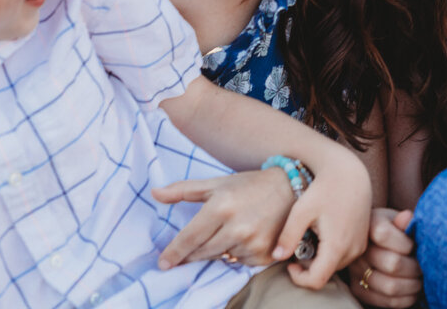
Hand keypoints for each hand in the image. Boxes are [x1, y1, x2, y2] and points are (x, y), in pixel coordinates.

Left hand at [153, 168, 294, 268]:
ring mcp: (252, 243)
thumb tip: (154, 193)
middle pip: (203, 252)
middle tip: (183, 257)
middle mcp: (237, 227)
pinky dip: (237, 254)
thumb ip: (184, 190)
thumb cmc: (250, 185)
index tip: (163, 264)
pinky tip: (244, 239)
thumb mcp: (218, 183)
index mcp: (221, 206)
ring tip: (226, 234)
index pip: (190, 237)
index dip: (174, 252)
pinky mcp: (264, 254)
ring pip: (221, 258)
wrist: (293, 189)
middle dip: (191, 255)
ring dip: (217, 251)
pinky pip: (240, 262)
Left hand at [276, 147, 372, 289]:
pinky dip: (330, 251)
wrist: (350, 171)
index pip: (316, 281)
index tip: (289, 263)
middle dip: (308, 265)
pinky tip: (322, 231)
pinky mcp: (363, 239)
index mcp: (337, 246)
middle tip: (298, 243)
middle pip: (325, 273)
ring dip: (319, 258)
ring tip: (310, 235)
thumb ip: (289, 236)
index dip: (299, 278)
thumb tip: (277, 257)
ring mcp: (360, 246)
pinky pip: (344, 256)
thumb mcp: (302, 210)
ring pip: (334, 265)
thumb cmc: (324, 187)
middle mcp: (352, 250)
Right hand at [347, 208, 420, 307]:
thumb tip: (407, 217)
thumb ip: (403, 220)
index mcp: (367, 226)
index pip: (384, 234)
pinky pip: (386, 301)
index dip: (405, 243)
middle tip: (422, 266)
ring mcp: (355, 272)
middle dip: (415, 267)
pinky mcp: (359, 289)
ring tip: (419, 278)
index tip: (412, 245)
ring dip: (412, 285)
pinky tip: (413, 290)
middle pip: (392, 263)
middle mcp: (357, 250)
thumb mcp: (398, 219)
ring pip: (391, 286)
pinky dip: (406, 299)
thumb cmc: (393, 228)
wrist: (374, 242)